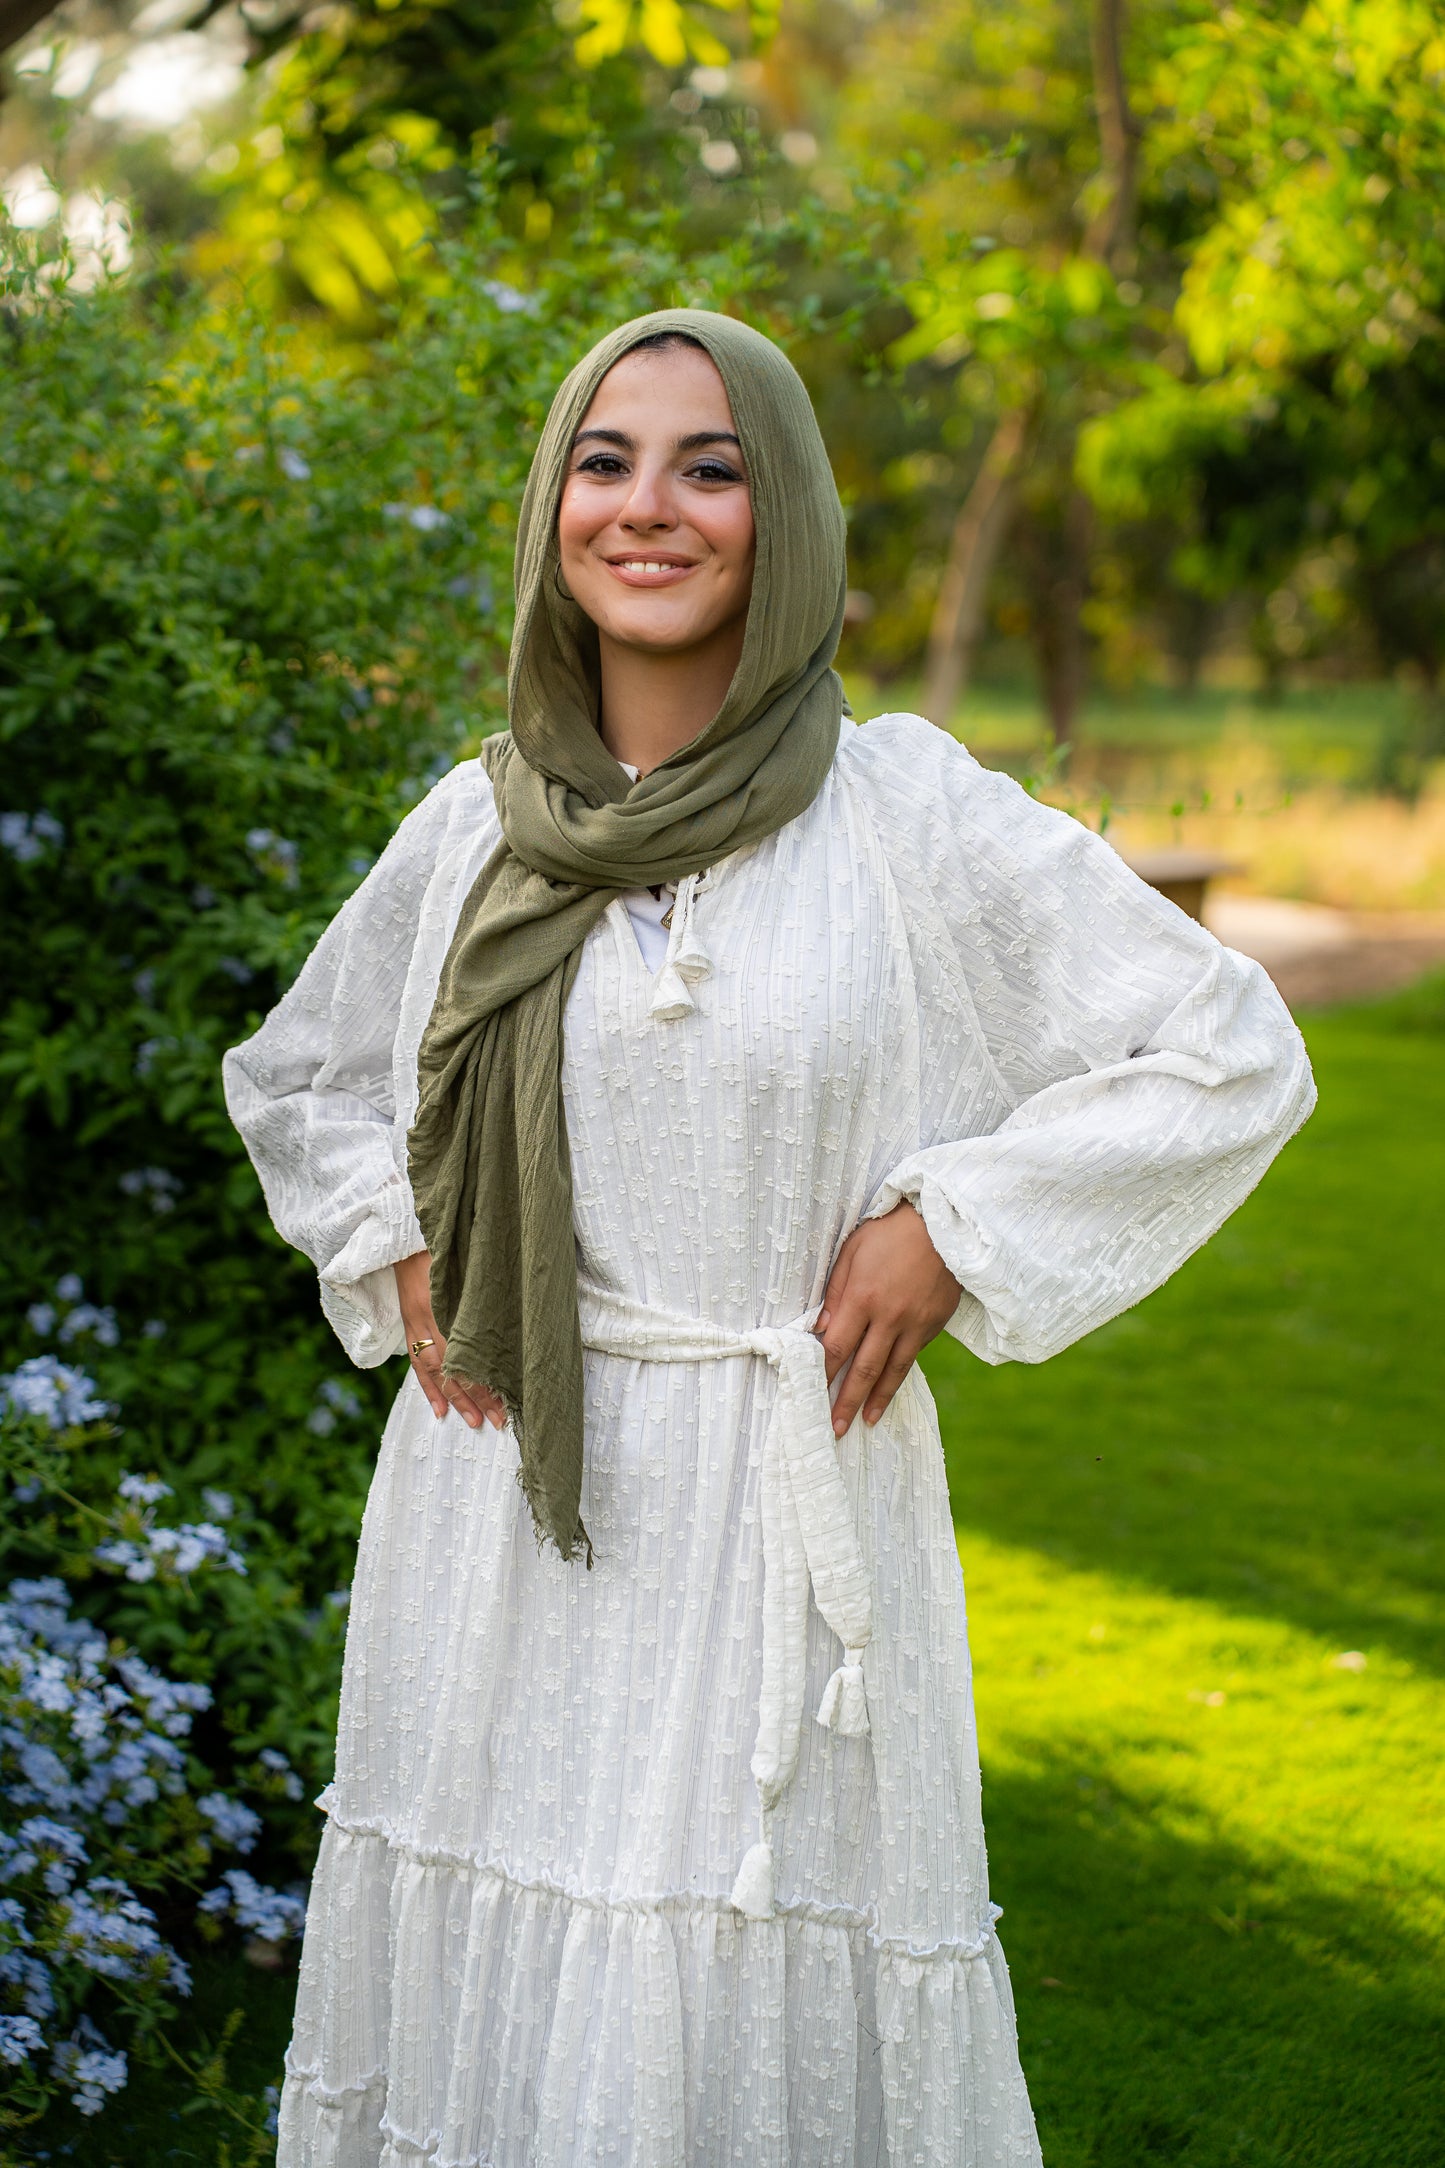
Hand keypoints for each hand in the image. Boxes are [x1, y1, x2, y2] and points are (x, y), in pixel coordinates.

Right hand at [393, 1250, 506, 1430]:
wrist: (405, 1233)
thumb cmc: (446, 1244)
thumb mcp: (469, 1265)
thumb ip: (487, 1293)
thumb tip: (520, 1315)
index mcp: (448, 1304)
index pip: (469, 1353)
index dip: (488, 1378)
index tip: (508, 1399)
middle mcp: (430, 1318)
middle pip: (456, 1367)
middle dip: (478, 1396)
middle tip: (499, 1420)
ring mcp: (416, 1323)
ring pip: (437, 1371)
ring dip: (456, 1399)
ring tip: (473, 1422)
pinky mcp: (408, 1324)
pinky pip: (417, 1362)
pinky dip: (428, 1388)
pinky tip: (439, 1410)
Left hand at [814, 1203, 961, 1436]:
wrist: (944, 1223)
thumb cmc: (890, 1232)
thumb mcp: (852, 1252)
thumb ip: (835, 1292)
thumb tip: (821, 1329)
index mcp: (863, 1298)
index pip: (836, 1348)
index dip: (822, 1374)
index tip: (810, 1395)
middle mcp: (890, 1317)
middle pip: (864, 1369)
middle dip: (846, 1401)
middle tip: (835, 1429)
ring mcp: (916, 1324)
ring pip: (893, 1371)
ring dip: (878, 1400)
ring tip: (865, 1422)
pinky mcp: (935, 1324)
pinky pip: (913, 1355)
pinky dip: (899, 1374)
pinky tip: (889, 1388)